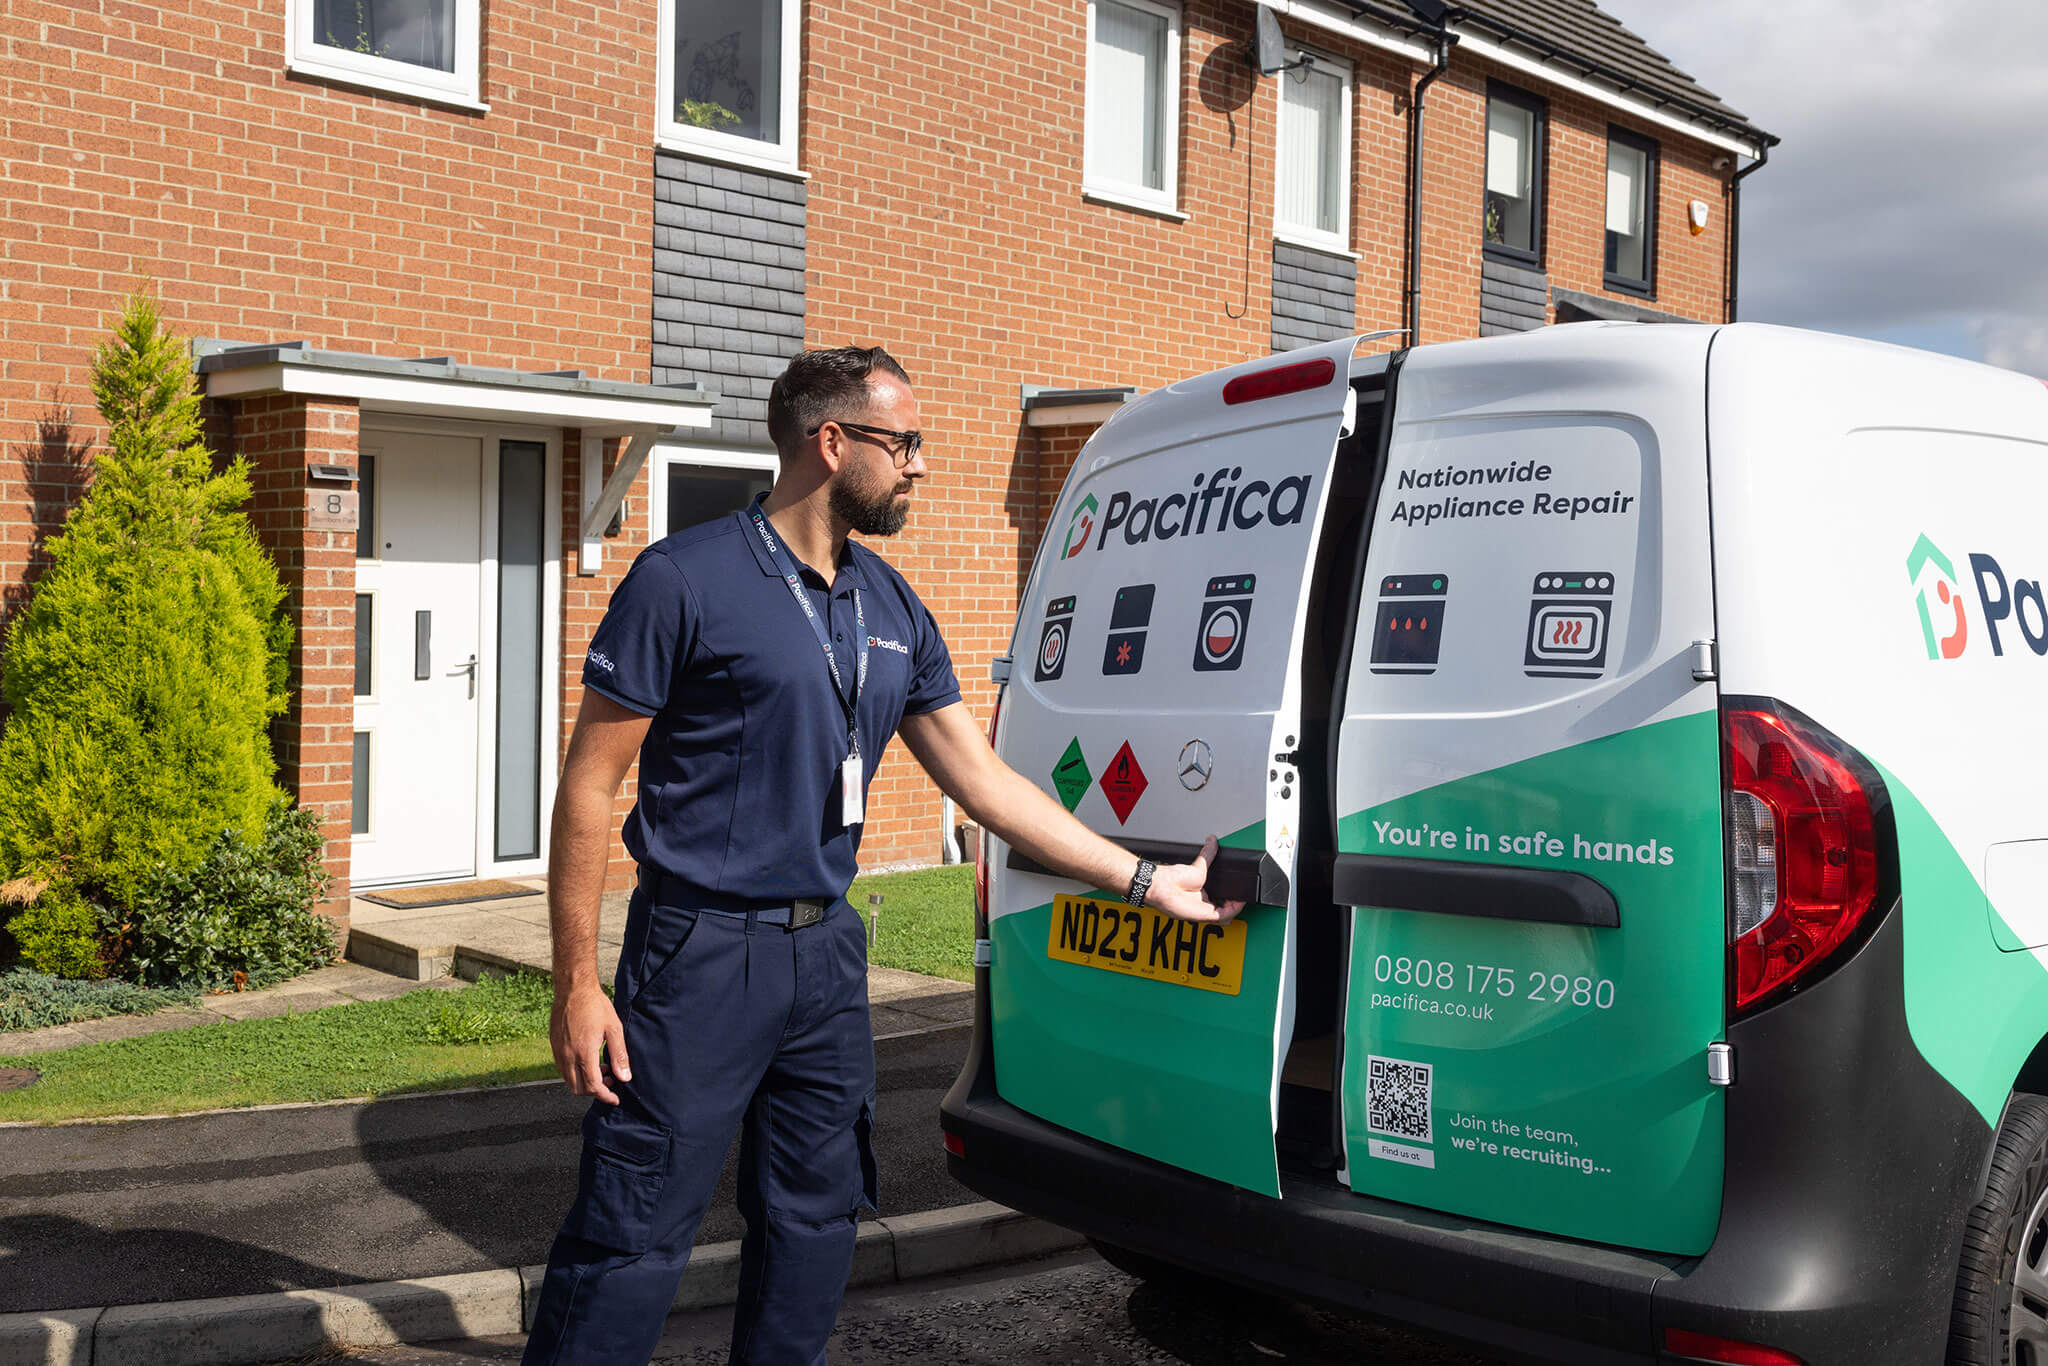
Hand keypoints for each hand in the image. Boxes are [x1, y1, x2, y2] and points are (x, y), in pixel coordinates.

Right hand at [551, 982, 631, 1104]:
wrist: (573, 989)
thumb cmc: (595, 1006)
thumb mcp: (614, 1029)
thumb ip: (619, 1055)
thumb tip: (624, 1077)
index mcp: (584, 1053)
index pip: (593, 1087)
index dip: (605, 1096)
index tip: (615, 1098)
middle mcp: (567, 1056)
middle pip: (579, 1088)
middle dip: (595, 1091)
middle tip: (611, 1082)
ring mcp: (558, 1052)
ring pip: (569, 1080)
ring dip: (585, 1082)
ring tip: (602, 1070)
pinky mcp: (554, 1046)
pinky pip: (563, 1069)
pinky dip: (575, 1073)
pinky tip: (589, 1060)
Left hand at [1145, 835, 1246, 923]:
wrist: (1164, 885)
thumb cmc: (1174, 878)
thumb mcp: (1198, 865)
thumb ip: (1208, 854)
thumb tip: (1212, 840)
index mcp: (1201, 896)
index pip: (1220, 900)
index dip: (1231, 897)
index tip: (1238, 889)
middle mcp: (1203, 905)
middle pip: (1224, 909)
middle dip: (1235, 903)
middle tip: (1242, 895)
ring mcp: (1203, 911)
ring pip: (1226, 915)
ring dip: (1236, 907)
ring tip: (1241, 897)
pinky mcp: (1204, 915)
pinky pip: (1223, 916)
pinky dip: (1233, 909)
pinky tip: (1237, 901)